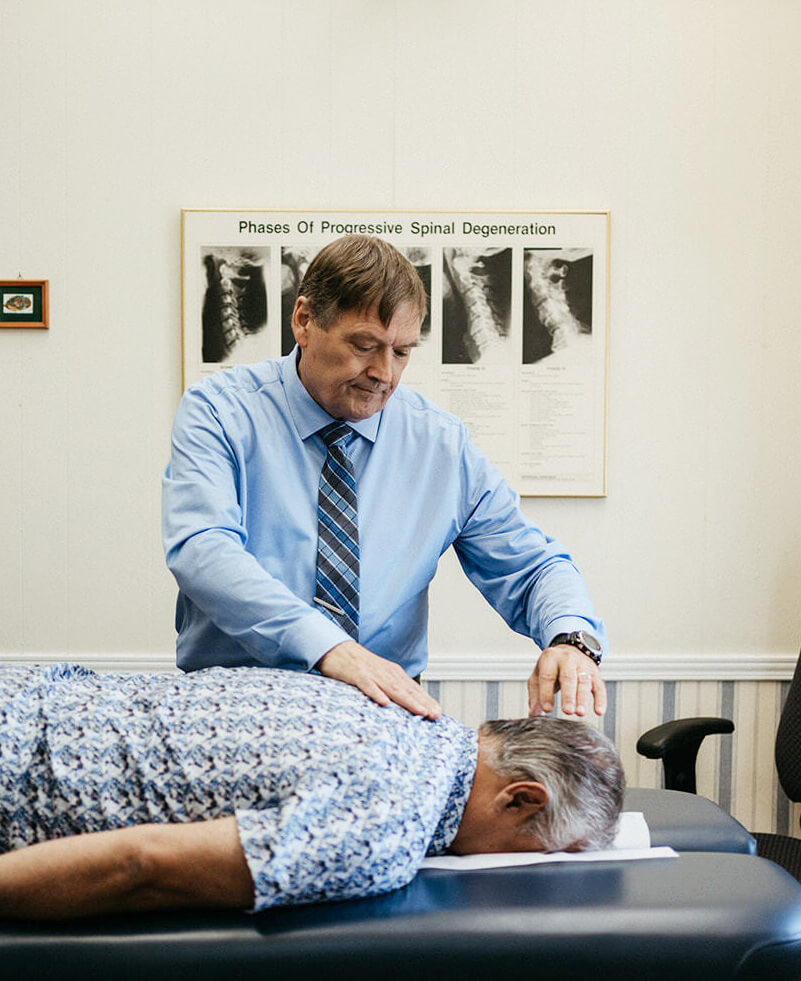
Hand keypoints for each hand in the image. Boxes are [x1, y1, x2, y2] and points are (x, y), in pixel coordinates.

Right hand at [316, 641, 441, 719]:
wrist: (337, 649)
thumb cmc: (359, 665)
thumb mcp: (379, 675)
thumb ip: (391, 688)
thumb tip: (404, 704)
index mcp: (393, 673)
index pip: (413, 689)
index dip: (426, 701)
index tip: (437, 713)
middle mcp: (386, 673)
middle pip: (407, 690)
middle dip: (423, 703)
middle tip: (435, 715)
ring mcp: (373, 673)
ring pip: (393, 689)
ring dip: (408, 700)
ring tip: (420, 711)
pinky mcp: (358, 675)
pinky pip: (368, 685)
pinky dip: (377, 693)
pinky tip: (384, 703)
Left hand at [527, 645, 605, 717]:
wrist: (569, 649)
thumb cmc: (552, 666)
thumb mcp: (538, 675)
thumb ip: (535, 695)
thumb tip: (534, 714)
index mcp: (550, 658)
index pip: (547, 676)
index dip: (546, 693)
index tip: (547, 709)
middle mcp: (568, 659)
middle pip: (568, 677)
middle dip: (568, 695)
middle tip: (567, 711)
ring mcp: (583, 665)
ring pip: (584, 682)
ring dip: (583, 698)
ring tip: (580, 713)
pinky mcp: (595, 673)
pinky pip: (599, 686)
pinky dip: (600, 699)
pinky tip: (599, 711)